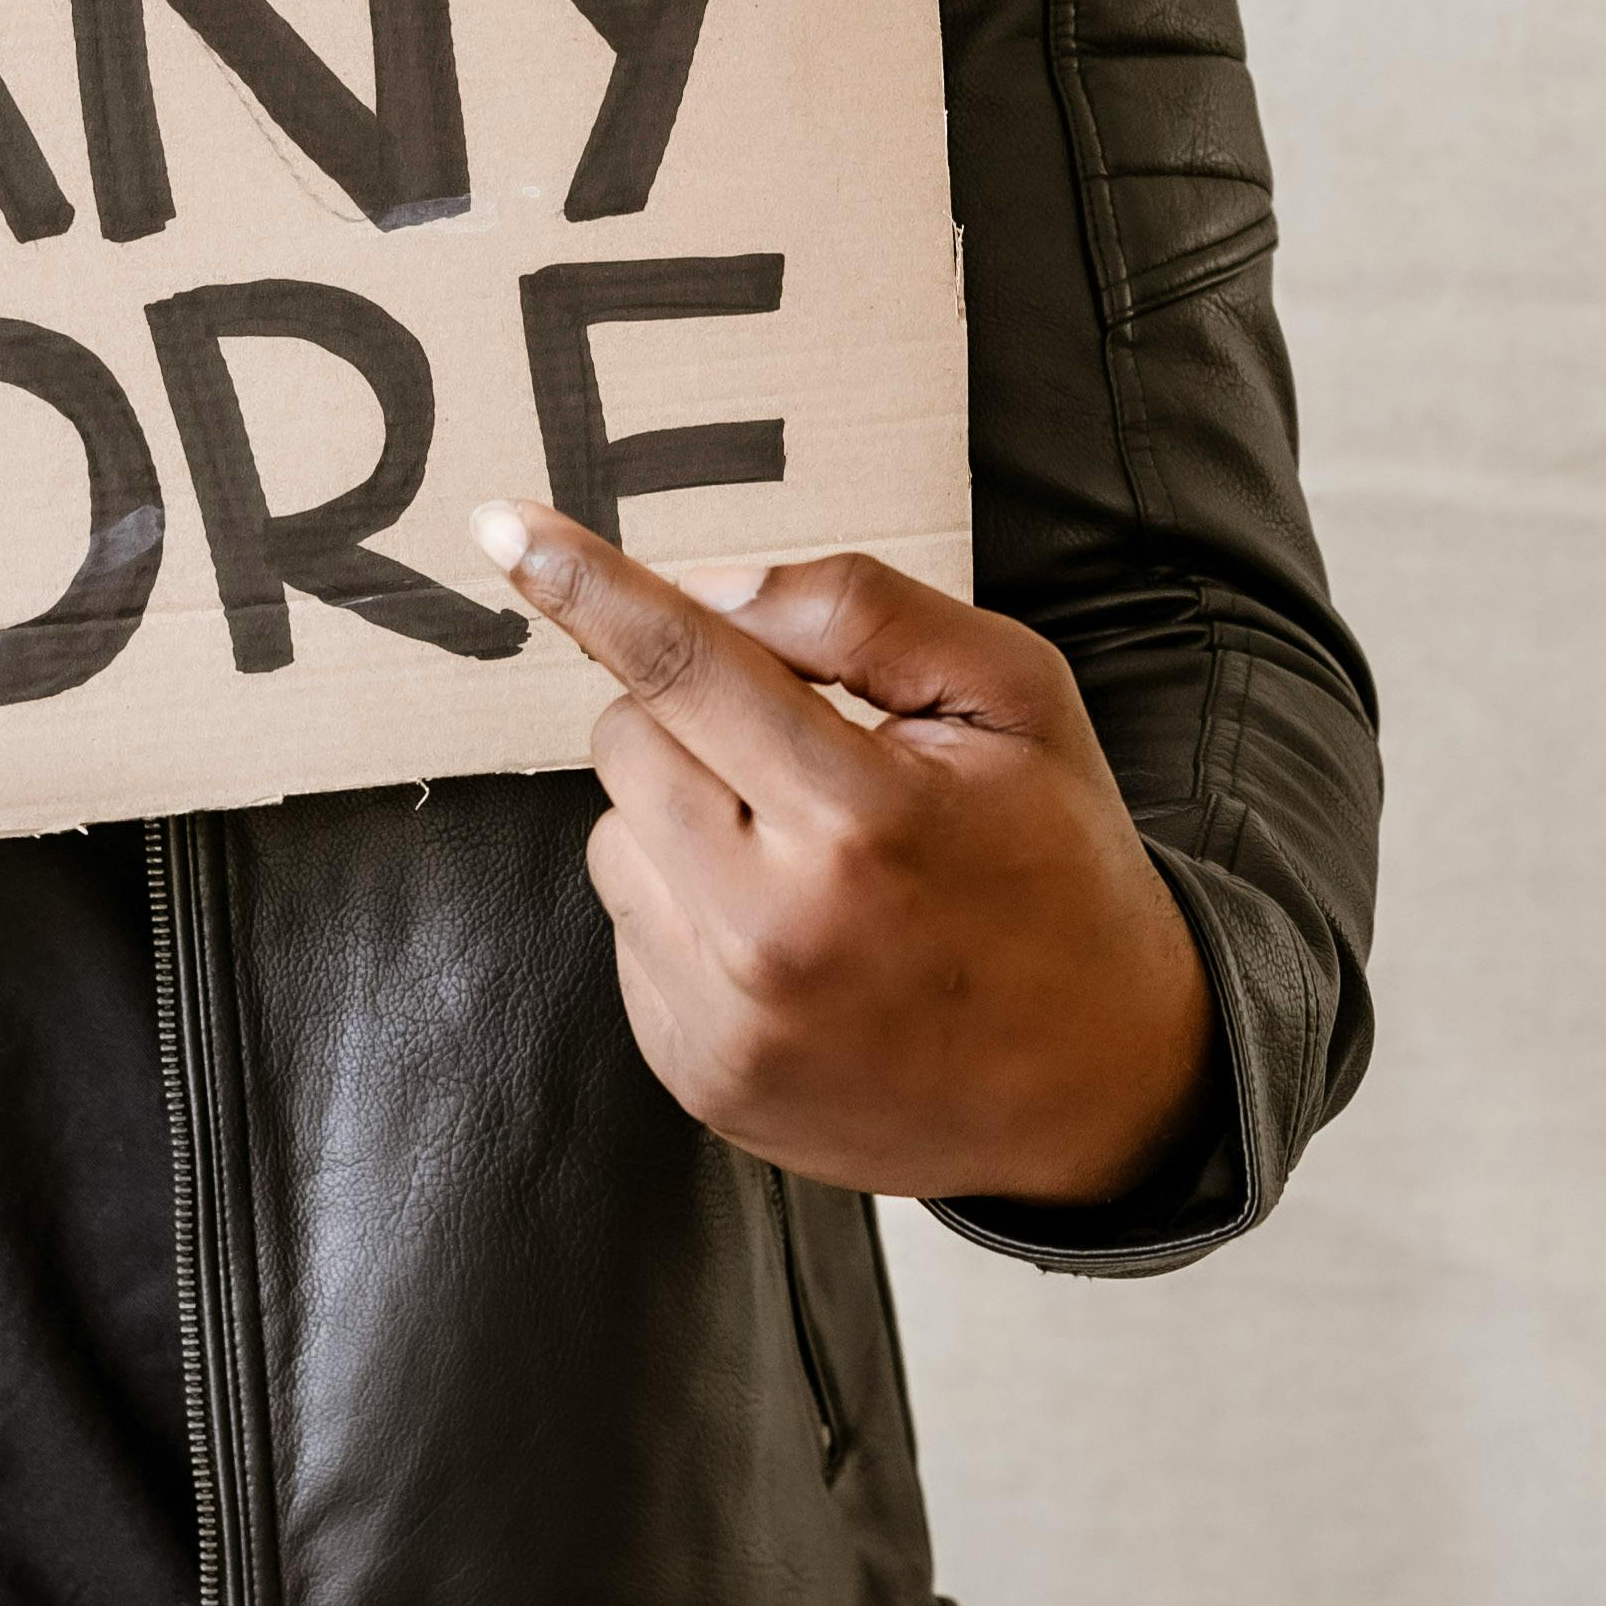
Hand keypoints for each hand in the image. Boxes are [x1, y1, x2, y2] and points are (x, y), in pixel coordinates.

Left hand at [473, 501, 1219, 1207]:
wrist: (1102, 1081)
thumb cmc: (1057, 860)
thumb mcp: (1015, 697)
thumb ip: (863, 615)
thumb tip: (704, 591)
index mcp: (864, 818)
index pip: (682, 665)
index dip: (585, 583)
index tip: (503, 523)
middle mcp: (775, 930)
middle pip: (626, 741)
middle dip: (690, 716)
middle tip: (806, 753)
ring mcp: (728, 1019)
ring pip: (612, 837)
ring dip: (685, 819)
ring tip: (811, 861)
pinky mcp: (700, 1076)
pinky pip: (629, 933)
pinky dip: (690, 910)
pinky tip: (794, 936)